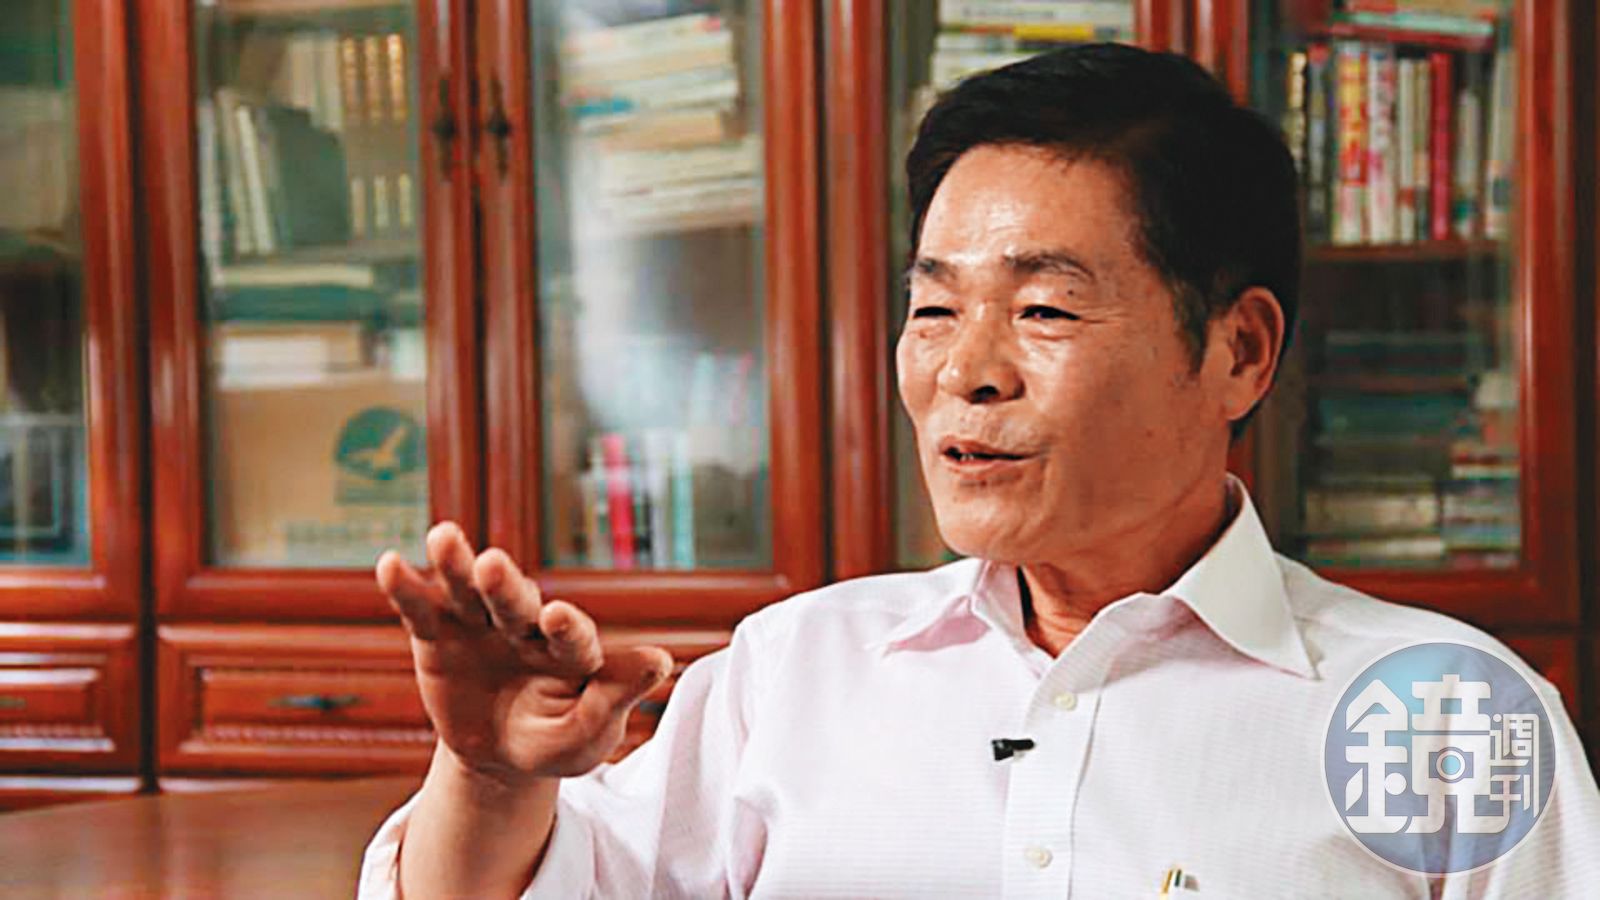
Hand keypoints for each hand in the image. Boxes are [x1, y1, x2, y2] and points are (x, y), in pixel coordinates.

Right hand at [377, 522, 672, 785]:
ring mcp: (480, 624)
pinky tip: (389, 564)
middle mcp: (527, 625)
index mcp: (572, 650)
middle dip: (504, 585)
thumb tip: (663, 659)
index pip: (572, 636)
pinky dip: (405, 588)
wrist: (500, 755)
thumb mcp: (587, 734)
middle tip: (493, 566)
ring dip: (455, 564)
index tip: (561, 616)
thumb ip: (616, 696)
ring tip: (443, 537)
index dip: (566, 627)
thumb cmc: (558, 740)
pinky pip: (421, 609)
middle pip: (516, 602)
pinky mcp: (438, 634)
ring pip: (467, 590)